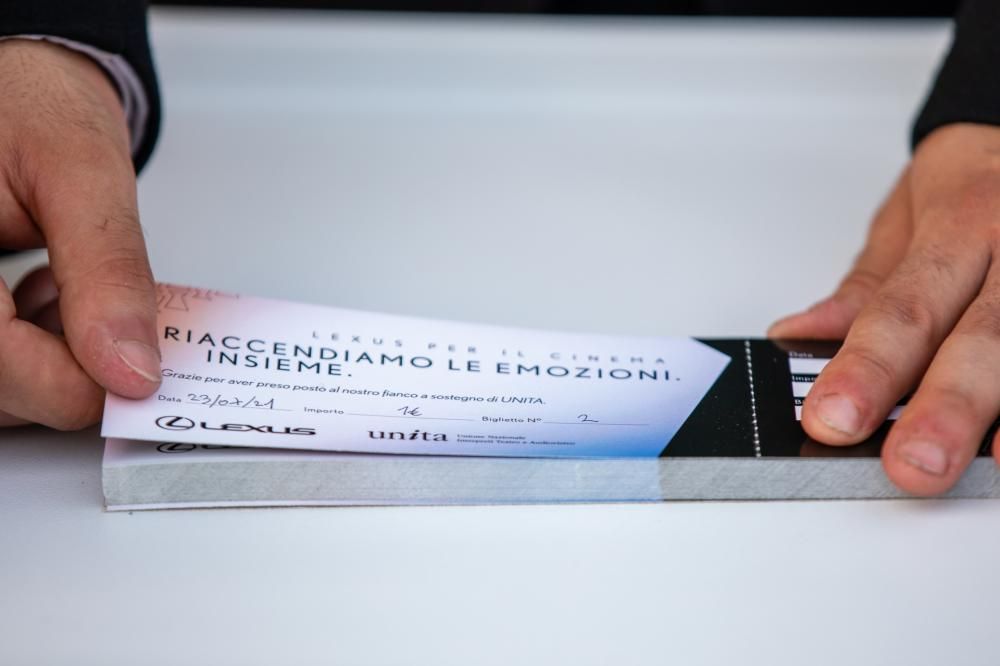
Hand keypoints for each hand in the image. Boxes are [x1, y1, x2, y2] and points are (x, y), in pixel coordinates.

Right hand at [0, 40, 159, 428]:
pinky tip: (51, 302)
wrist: (16, 83)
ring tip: (75, 294)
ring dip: (51, 366)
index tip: (135, 373)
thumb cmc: (34, 102)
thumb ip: (108, 269)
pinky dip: (34, 353)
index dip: (64, 383)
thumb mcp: (83, 170)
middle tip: (114, 322)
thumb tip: (131, 367)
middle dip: (65, 374)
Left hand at [770, 122, 999, 495]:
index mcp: (963, 219)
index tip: (831, 419)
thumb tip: (798, 339)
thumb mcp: (910, 211)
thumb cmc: (979, 177)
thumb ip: (867, 286)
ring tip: (992, 466)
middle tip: (913, 463)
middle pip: (986, 335)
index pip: (905, 307)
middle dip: (948, 405)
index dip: (869, 368)